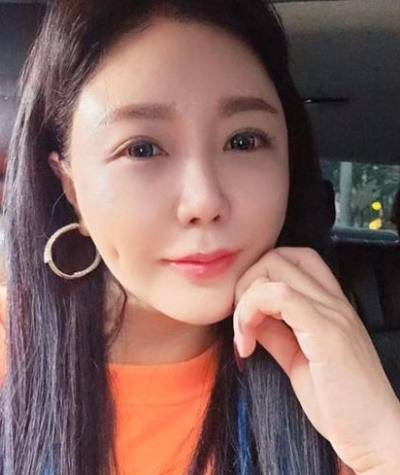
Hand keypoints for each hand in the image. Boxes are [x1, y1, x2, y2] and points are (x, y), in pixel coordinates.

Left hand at [232, 247, 399, 473]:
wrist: (376, 437)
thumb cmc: (339, 403)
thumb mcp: (298, 361)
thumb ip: (276, 333)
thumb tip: (249, 317)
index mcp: (329, 305)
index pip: (292, 259)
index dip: (258, 278)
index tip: (246, 316)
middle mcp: (333, 301)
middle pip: (277, 257)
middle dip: (245, 284)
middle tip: (241, 323)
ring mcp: (333, 312)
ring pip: (274, 270)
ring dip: (245, 300)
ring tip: (245, 337)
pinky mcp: (327, 331)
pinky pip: (280, 297)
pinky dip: (252, 313)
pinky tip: (249, 346)